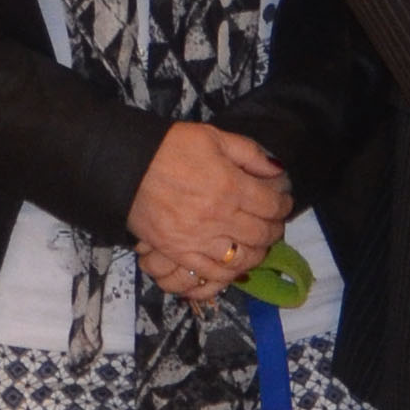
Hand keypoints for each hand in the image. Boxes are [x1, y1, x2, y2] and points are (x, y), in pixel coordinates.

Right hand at [127, 124, 294, 301]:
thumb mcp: (213, 137)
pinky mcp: (179, 253)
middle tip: (274, 222)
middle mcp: (219, 217)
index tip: (283, 200)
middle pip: (262, 234)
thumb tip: (277, 170)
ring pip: (242, 258)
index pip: (272, 205)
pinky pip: (212, 272)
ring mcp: (198, 239)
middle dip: (275, 229)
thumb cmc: (169, 148)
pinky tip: (234, 263)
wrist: (126, 166)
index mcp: (230, 186)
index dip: (284, 204)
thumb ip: (250, 153)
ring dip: (257, 252)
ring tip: (258, 244)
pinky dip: (229, 271)